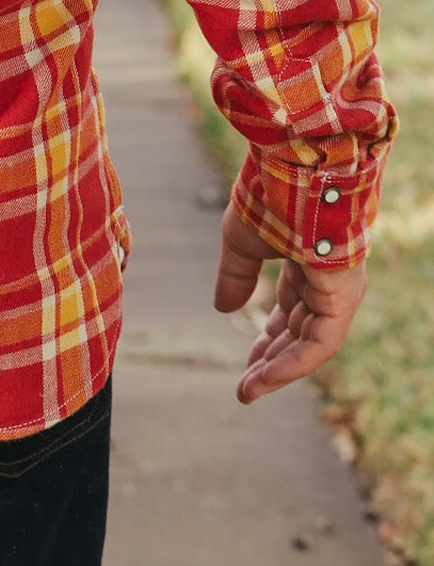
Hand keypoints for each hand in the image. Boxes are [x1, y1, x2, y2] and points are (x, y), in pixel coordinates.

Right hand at [213, 203, 365, 404]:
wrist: (294, 174)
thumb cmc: (267, 198)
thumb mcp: (241, 242)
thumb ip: (235, 276)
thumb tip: (223, 310)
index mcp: (304, 260)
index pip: (290, 310)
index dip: (267, 337)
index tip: (246, 362)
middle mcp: (324, 279)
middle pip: (299, 331)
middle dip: (271, 359)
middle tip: (246, 385)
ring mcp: (336, 289)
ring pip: (310, 343)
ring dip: (278, 369)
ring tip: (248, 390)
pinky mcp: (342, 298)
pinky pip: (320, 343)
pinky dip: (293, 364)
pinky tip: (265, 377)